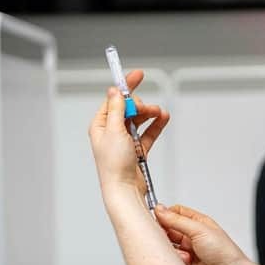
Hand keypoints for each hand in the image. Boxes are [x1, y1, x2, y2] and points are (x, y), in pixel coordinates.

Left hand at [88, 70, 169, 195]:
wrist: (124, 189)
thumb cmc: (114, 165)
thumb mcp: (114, 131)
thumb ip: (116, 109)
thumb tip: (115, 91)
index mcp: (101, 125)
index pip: (113, 100)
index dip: (126, 87)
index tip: (137, 76)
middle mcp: (112, 132)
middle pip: (128, 109)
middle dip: (141, 105)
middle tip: (147, 108)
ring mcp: (125, 141)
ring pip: (140, 120)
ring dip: (151, 114)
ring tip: (160, 113)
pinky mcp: (137, 150)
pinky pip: (148, 133)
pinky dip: (156, 125)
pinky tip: (163, 119)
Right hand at [155, 204, 264, 264]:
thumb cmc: (224, 253)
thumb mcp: (199, 230)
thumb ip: (177, 220)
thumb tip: (160, 209)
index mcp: (199, 224)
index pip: (176, 213)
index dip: (165, 214)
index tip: (157, 217)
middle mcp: (192, 237)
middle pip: (168, 230)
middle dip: (165, 234)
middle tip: (165, 238)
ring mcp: (188, 252)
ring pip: (168, 247)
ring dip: (173, 250)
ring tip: (186, 255)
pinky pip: (170, 262)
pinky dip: (176, 262)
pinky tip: (187, 264)